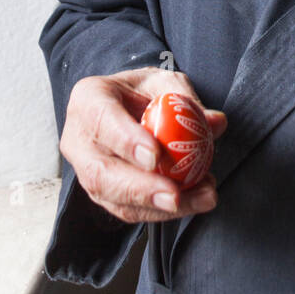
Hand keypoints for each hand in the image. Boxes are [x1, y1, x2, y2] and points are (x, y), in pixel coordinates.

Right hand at [60, 67, 226, 224]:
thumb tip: (215, 123)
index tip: (156, 157)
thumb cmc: (142, 91)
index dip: (126, 142)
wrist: (125, 107)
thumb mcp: (164, 82)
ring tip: (200, 198)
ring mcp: (87, 170)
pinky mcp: (103, 194)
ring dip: (159, 206)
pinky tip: (193, 201)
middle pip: (100, 172)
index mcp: (89, 99)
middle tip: (176, 195)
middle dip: (140, 189)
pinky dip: (162, 211)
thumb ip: (187, 101)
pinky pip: (128, 211)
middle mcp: (79, 139)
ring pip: (114, 199)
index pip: (102, 120)